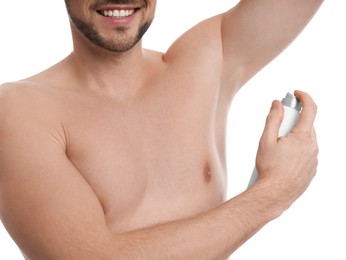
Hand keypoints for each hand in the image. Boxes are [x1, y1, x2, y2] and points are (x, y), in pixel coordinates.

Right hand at [255, 90, 318, 207]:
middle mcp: (312, 147)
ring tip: (277, 148)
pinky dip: (297, 150)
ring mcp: (314, 159)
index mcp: (303, 137)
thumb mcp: (266, 140)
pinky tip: (283, 159)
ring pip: (306, 140)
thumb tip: (277, 104)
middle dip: (294, 121)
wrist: (275, 194)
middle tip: (278, 125)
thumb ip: (273, 119)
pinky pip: (307, 153)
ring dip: (294, 137)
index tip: (296, 94)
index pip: (310, 109)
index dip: (304, 98)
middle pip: (306, 125)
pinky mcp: (312, 169)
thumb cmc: (269, 168)